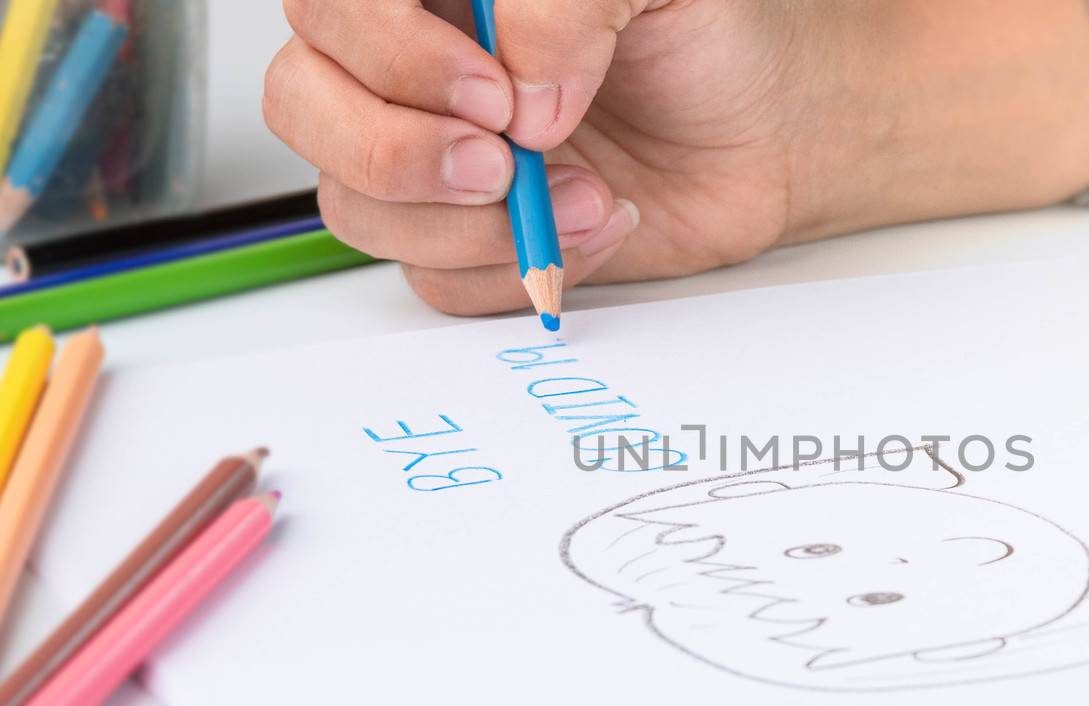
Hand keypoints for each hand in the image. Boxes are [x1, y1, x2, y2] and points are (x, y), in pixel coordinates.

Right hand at [264, 0, 1088, 313]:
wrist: (766, 134)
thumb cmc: (707, 41)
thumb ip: (565, 3)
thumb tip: (518, 85)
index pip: (331, 6)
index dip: (388, 52)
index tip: (493, 92)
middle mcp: (412, 71)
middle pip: (304, 105)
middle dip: (401, 149)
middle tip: (509, 159)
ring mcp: (431, 161)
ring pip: (356, 204)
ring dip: (472, 221)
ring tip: (584, 192)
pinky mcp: (466, 243)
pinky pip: (431, 278)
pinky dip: (513, 268)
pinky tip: (592, 227)